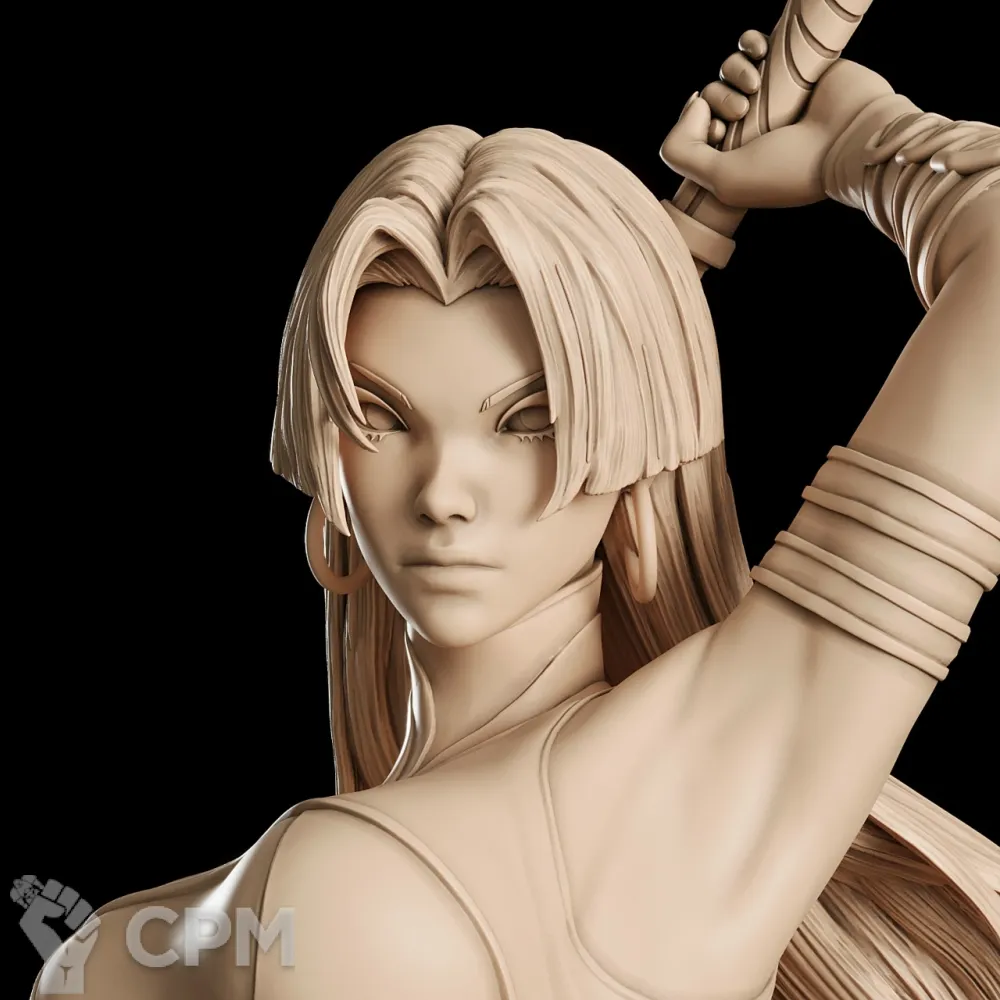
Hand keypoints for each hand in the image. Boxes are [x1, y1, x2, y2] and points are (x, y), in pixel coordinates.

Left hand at [660, 30, 894, 207]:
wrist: (854, 139)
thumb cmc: (790, 168)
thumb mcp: (723, 180)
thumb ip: (683, 154)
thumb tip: (694, 103)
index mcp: (735, 161)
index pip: (693, 135)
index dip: (693, 127)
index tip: (716, 132)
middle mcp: (751, 130)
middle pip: (709, 99)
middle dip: (717, 99)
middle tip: (741, 110)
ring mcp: (772, 97)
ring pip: (728, 70)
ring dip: (732, 70)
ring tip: (755, 84)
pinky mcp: (791, 67)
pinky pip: (753, 44)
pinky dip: (748, 43)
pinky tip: (760, 50)